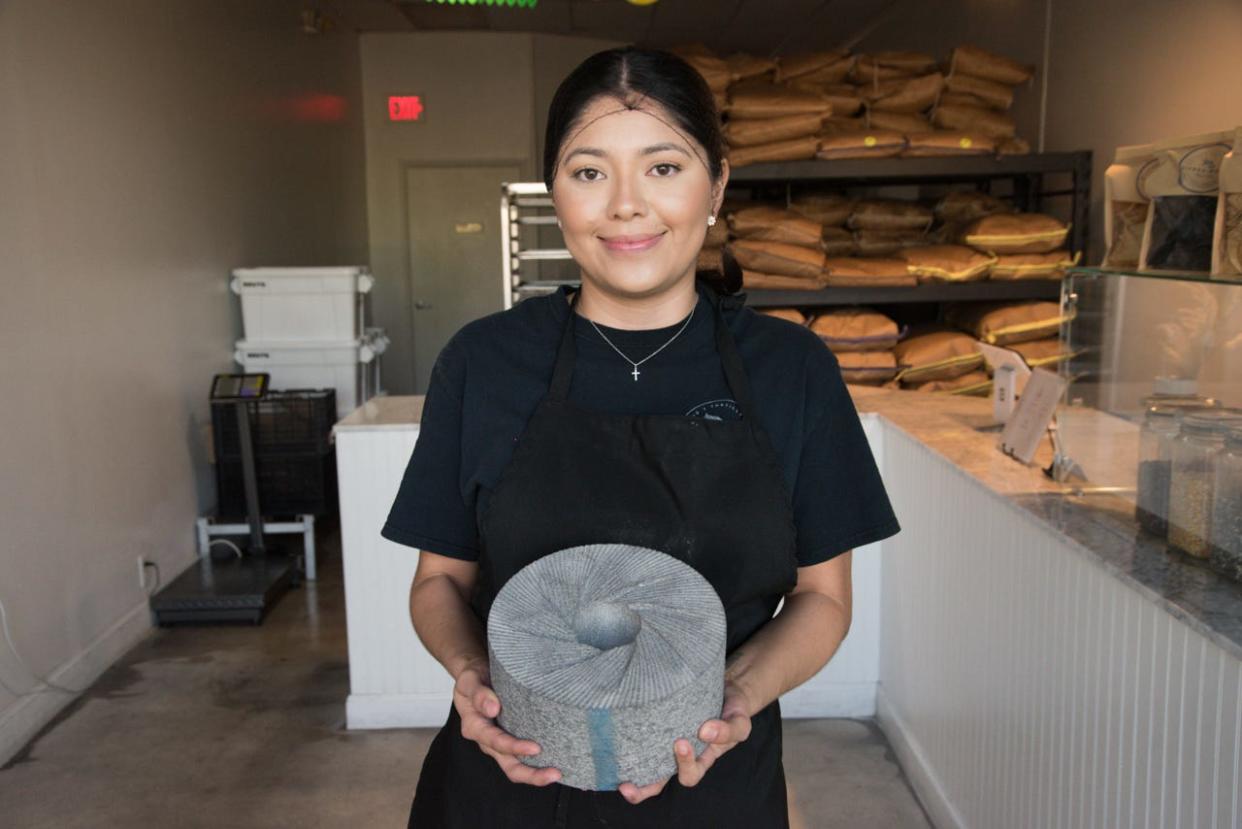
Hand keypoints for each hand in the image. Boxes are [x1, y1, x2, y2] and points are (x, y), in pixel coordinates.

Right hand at [454, 658, 561, 786]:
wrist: (476, 673)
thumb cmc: (473, 677)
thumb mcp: (470, 679)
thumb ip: (479, 693)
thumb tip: (492, 709)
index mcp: (474, 727)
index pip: (496, 742)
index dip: (515, 747)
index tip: (536, 748)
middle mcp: (487, 740)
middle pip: (508, 765)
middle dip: (531, 774)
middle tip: (554, 774)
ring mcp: (500, 743)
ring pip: (516, 766)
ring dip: (536, 773)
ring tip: (558, 773)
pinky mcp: (511, 738)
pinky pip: (523, 757)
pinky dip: (538, 763)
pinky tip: (556, 761)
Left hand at [617, 680, 754, 804]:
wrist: (727, 690)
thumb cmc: (732, 711)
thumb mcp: (740, 722)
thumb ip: (728, 730)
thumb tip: (704, 732)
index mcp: (702, 760)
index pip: (690, 773)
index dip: (684, 764)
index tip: (681, 742)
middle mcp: (681, 756)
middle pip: (659, 780)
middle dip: (643, 787)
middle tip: (628, 786)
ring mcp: (665, 741)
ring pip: (646, 764)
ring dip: (631, 772)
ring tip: (615, 773)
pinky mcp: (656, 723)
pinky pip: (642, 738)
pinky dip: (628, 742)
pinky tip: (614, 738)